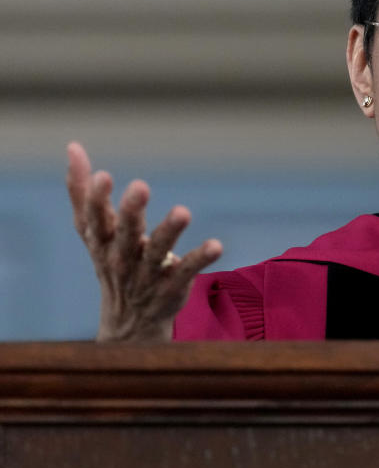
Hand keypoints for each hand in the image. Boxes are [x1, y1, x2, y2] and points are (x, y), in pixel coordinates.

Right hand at [66, 142, 221, 340]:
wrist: (129, 320)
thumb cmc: (111, 259)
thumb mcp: (93, 229)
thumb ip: (82, 191)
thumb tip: (72, 147)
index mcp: (102, 241)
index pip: (95, 219)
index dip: (97, 199)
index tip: (103, 176)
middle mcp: (123, 257)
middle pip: (125, 234)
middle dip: (132, 211)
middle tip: (141, 186)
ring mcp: (148, 273)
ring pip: (158, 252)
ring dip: (170, 231)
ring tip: (183, 211)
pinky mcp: (173, 286)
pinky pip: (187, 270)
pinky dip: (200, 258)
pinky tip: (217, 245)